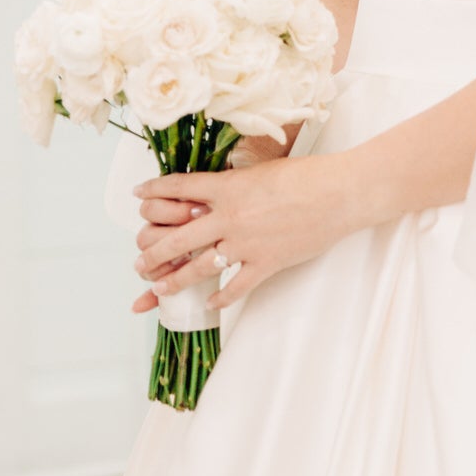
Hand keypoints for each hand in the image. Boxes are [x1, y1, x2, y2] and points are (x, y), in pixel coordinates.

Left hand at [132, 155, 355, 313]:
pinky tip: (209, 303)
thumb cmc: (305, 176)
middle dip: (153, 252)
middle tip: (139, 262)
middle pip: (177, 237)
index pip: (178, 188)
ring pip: (198, 267)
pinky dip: (220, 298)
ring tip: (158, 288)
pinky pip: (234, 287)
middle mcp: (229, 217)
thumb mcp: (260, 171)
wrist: (338, 193)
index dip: (154, 191)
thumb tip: (214, 193)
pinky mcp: (265, 263)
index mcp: (227, 187)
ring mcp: (246, 243)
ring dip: (174, 280)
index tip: (137, 195)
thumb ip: (234, 184)